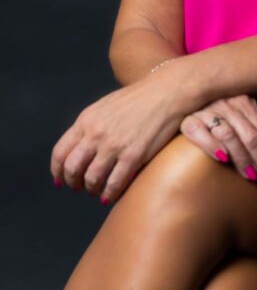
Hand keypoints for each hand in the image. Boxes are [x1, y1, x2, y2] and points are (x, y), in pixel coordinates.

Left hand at [50, 67, 187, 205]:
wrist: (167, 93)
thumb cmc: (138, 99)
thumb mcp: (105, 106)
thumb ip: (89, 125)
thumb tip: (78, 149)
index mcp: (86, 120)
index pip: (60, 152)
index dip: (57, 171)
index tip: (60, 180)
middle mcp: (96, 134)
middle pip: (72, 168)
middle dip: (73, 182)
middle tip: (79, 187)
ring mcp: (114, 146)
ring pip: (91, 179)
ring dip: (92, 189)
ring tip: (97, 191)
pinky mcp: (133, 156)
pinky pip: (114, 184)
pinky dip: (109, 194)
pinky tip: (110, 196)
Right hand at [180, 95, 256, 189]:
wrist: (188, 92)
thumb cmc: (225, 101)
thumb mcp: (252, 103)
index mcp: (247, 100)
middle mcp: (229, 103)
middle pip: (253, 137)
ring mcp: (208, 110)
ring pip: (230, 136)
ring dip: (243, 158)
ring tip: (252, 177)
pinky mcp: (188, 118)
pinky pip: (199, 132)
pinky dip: (211, 145)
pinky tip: (223, 159)